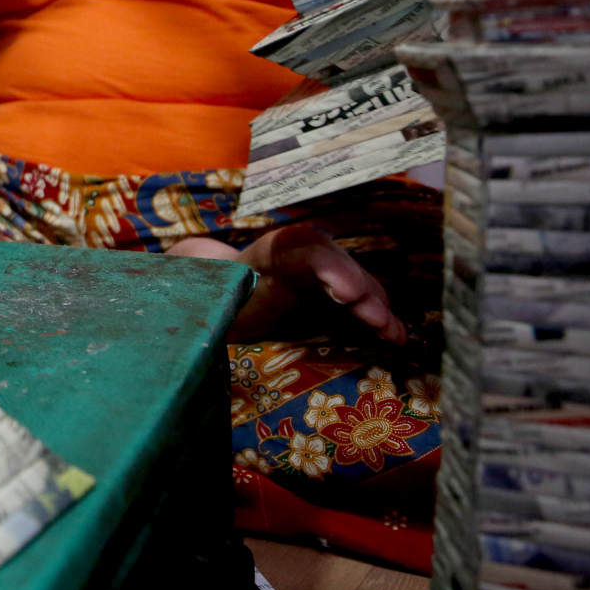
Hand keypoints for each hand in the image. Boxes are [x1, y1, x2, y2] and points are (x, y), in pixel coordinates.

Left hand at [174, 225, 407, 344]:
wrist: (220, 294)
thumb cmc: (207, 287)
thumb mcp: (196, 281)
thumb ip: (197, 271)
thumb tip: (194, 263)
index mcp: (263, 254)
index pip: (296, 249)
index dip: (326, 266)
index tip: (346, 292)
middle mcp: (297, 260)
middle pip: (336, 266)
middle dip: (360, 289)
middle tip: (379, 320)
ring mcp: (318, 279)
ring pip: (354, 285)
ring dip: (375, 309)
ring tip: (392, 335)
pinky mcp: (330, 303)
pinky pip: (360, 308)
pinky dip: (378, 323)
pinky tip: (395, 340)